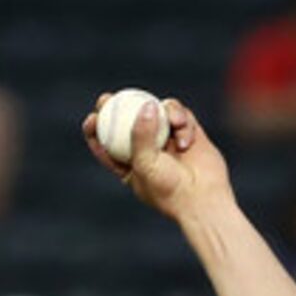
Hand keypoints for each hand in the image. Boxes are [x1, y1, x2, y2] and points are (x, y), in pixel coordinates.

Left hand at [81, 93, 233, 221]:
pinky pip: (179, 114)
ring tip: (174, 123)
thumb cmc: (169, 188)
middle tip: (106, 98)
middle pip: (126, 121)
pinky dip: (181, 120)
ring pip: (155, 112)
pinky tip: (186, 136)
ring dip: (162, 112)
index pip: (106, 144)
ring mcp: (167, 138)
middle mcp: (147, 149)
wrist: (203, 197)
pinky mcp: (187, 131)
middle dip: (115, 107)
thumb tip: (145, 106)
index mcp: (129, 165)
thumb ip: (140, 136)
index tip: (92, 118)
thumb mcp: (145, 164)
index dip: (95, 130)